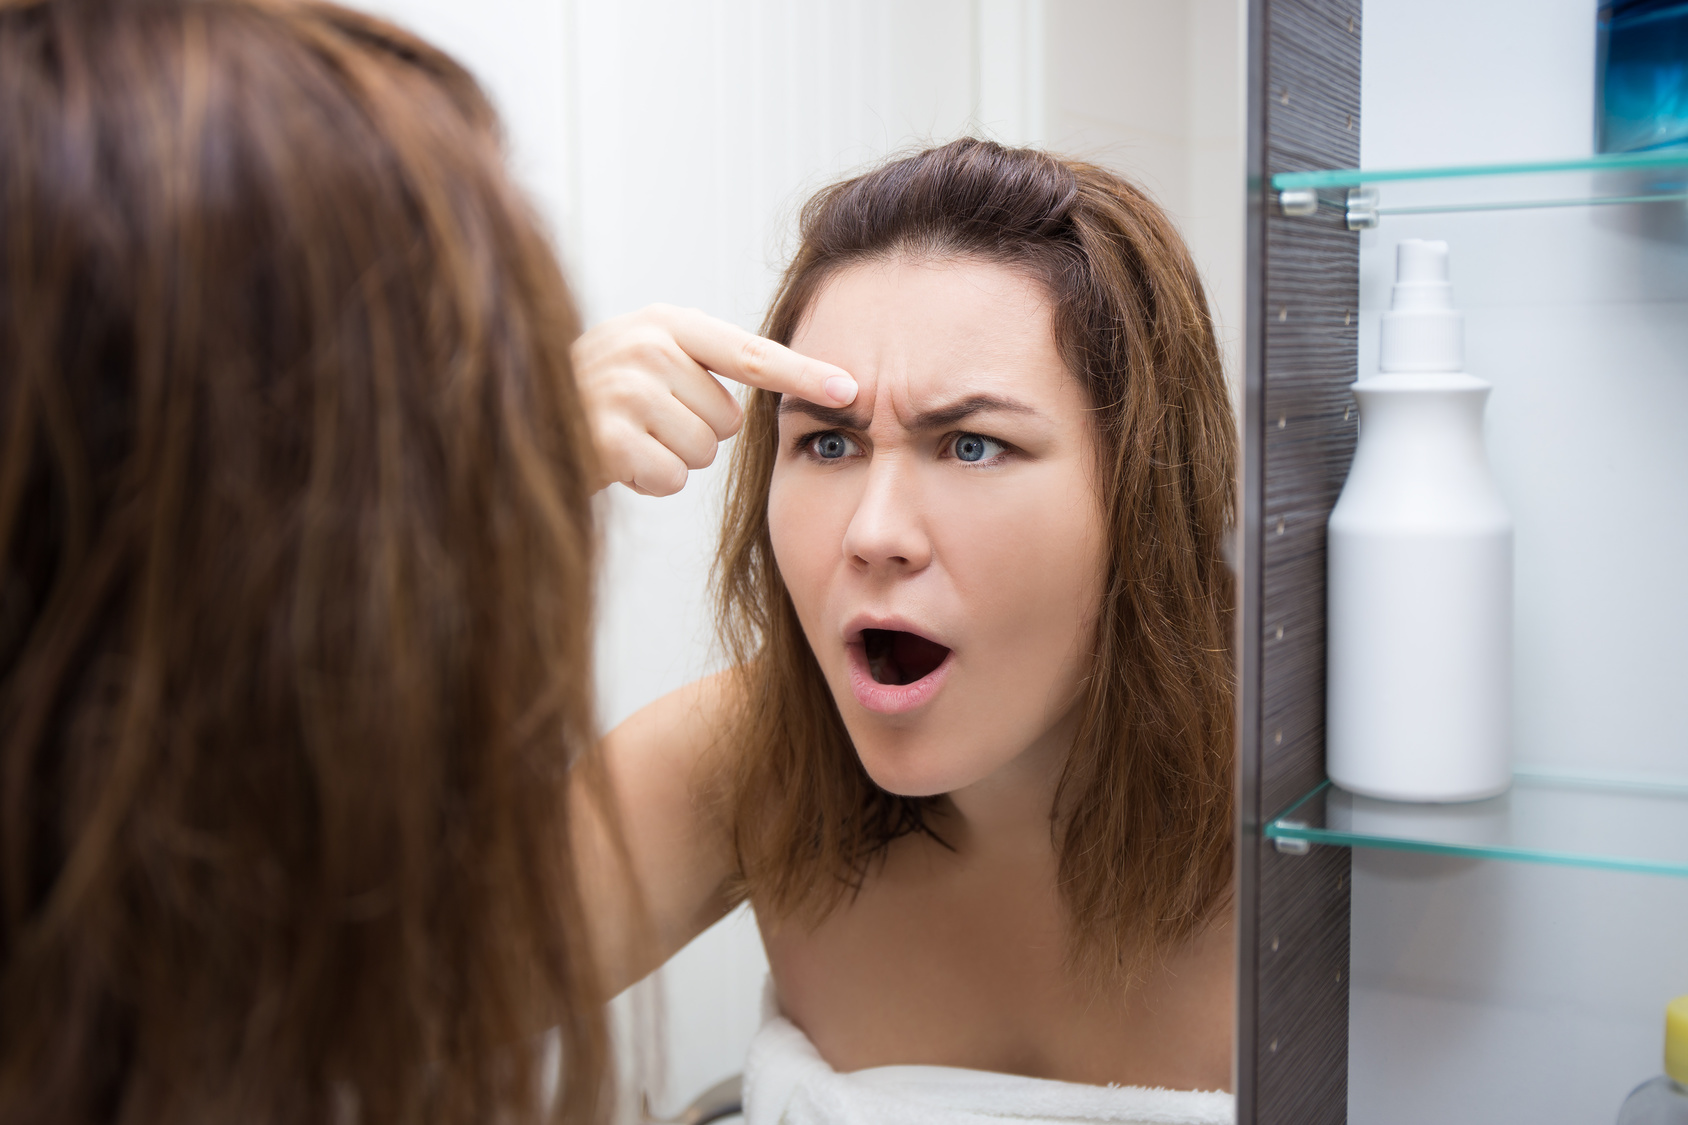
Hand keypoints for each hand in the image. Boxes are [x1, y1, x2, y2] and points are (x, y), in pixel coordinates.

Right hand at [573, 304, 858, 495]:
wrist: (511, 420)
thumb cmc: (594, 399)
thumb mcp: (645, 357)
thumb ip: (700, 362)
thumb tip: (780, 384)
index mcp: (665, 322)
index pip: (750, 353)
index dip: (804, 373)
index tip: (852, 388)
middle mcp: (646, 345)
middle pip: (727, 419)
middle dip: (694, 432)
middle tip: (644, 423)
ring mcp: (624, 389)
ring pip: (702, 452)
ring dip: (671, 458)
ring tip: (627, 438)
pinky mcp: (607, 436)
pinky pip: (671, 477)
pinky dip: (649, 482)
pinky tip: (615, 462)